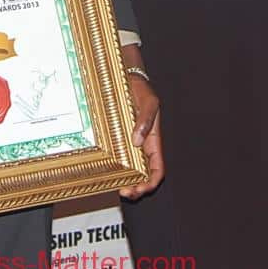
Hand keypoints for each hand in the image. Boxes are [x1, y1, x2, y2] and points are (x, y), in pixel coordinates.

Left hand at [119, 45, 163, 198]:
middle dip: (138, 188)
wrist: (126, 77)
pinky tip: (109, 174)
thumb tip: (137, 141)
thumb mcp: (149, 102)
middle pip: (144, 175)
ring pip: (132, 170)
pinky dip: (117, 169)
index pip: (158, 168)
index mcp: (154, 140)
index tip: (141, 189)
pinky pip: (120, 158)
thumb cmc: (141, 89)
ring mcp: (130, 143)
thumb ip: (145, 121)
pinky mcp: (118, 138)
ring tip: (118, 188)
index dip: (152, 182)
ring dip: (127, 182)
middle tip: (125, 192)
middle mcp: (142, 145)